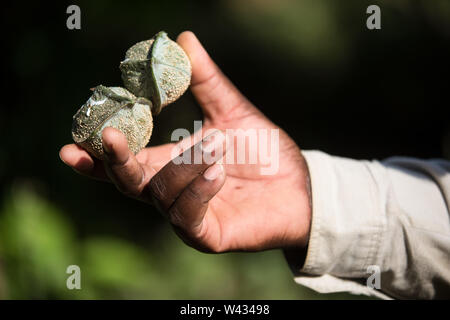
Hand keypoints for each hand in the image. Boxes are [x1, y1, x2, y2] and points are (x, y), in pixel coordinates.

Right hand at [60, 31, 311, 252]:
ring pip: (160, 194)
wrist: (299, 185)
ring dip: (182, 165)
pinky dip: (197, 190)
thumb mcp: (232, 111)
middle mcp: (170, 191)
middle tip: (108, 137)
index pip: (125, 162)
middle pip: (128, 182)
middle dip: (115, 161)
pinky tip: (217, 171)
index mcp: (169, 164)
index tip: (70, 144)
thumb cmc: (263, 151)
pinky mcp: (206, 235)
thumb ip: (206, 81)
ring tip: (214, 144)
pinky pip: (186, 216)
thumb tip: (183, 38)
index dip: (96, 156)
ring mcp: (186, 216)